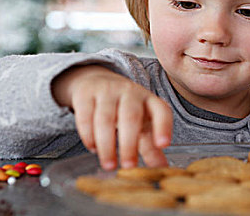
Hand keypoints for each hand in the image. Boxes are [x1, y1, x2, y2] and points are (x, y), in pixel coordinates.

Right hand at [52, 65, 172, 169]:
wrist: (97, 81)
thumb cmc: (125, 109)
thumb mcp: (141, 123)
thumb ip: (150, 146)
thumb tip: (162, 168)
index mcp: (149, 100)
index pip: (161, 111)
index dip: (163, 127)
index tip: (163, 145)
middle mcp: (130, 92)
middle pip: (131, 117)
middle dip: (129, 144)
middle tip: (128, 166)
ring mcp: (107, 91)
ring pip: (105, 118)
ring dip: (107, 145)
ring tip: (109, 165)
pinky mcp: (86, 94)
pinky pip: (85, 116)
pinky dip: (88, 135)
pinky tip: (93, 148)